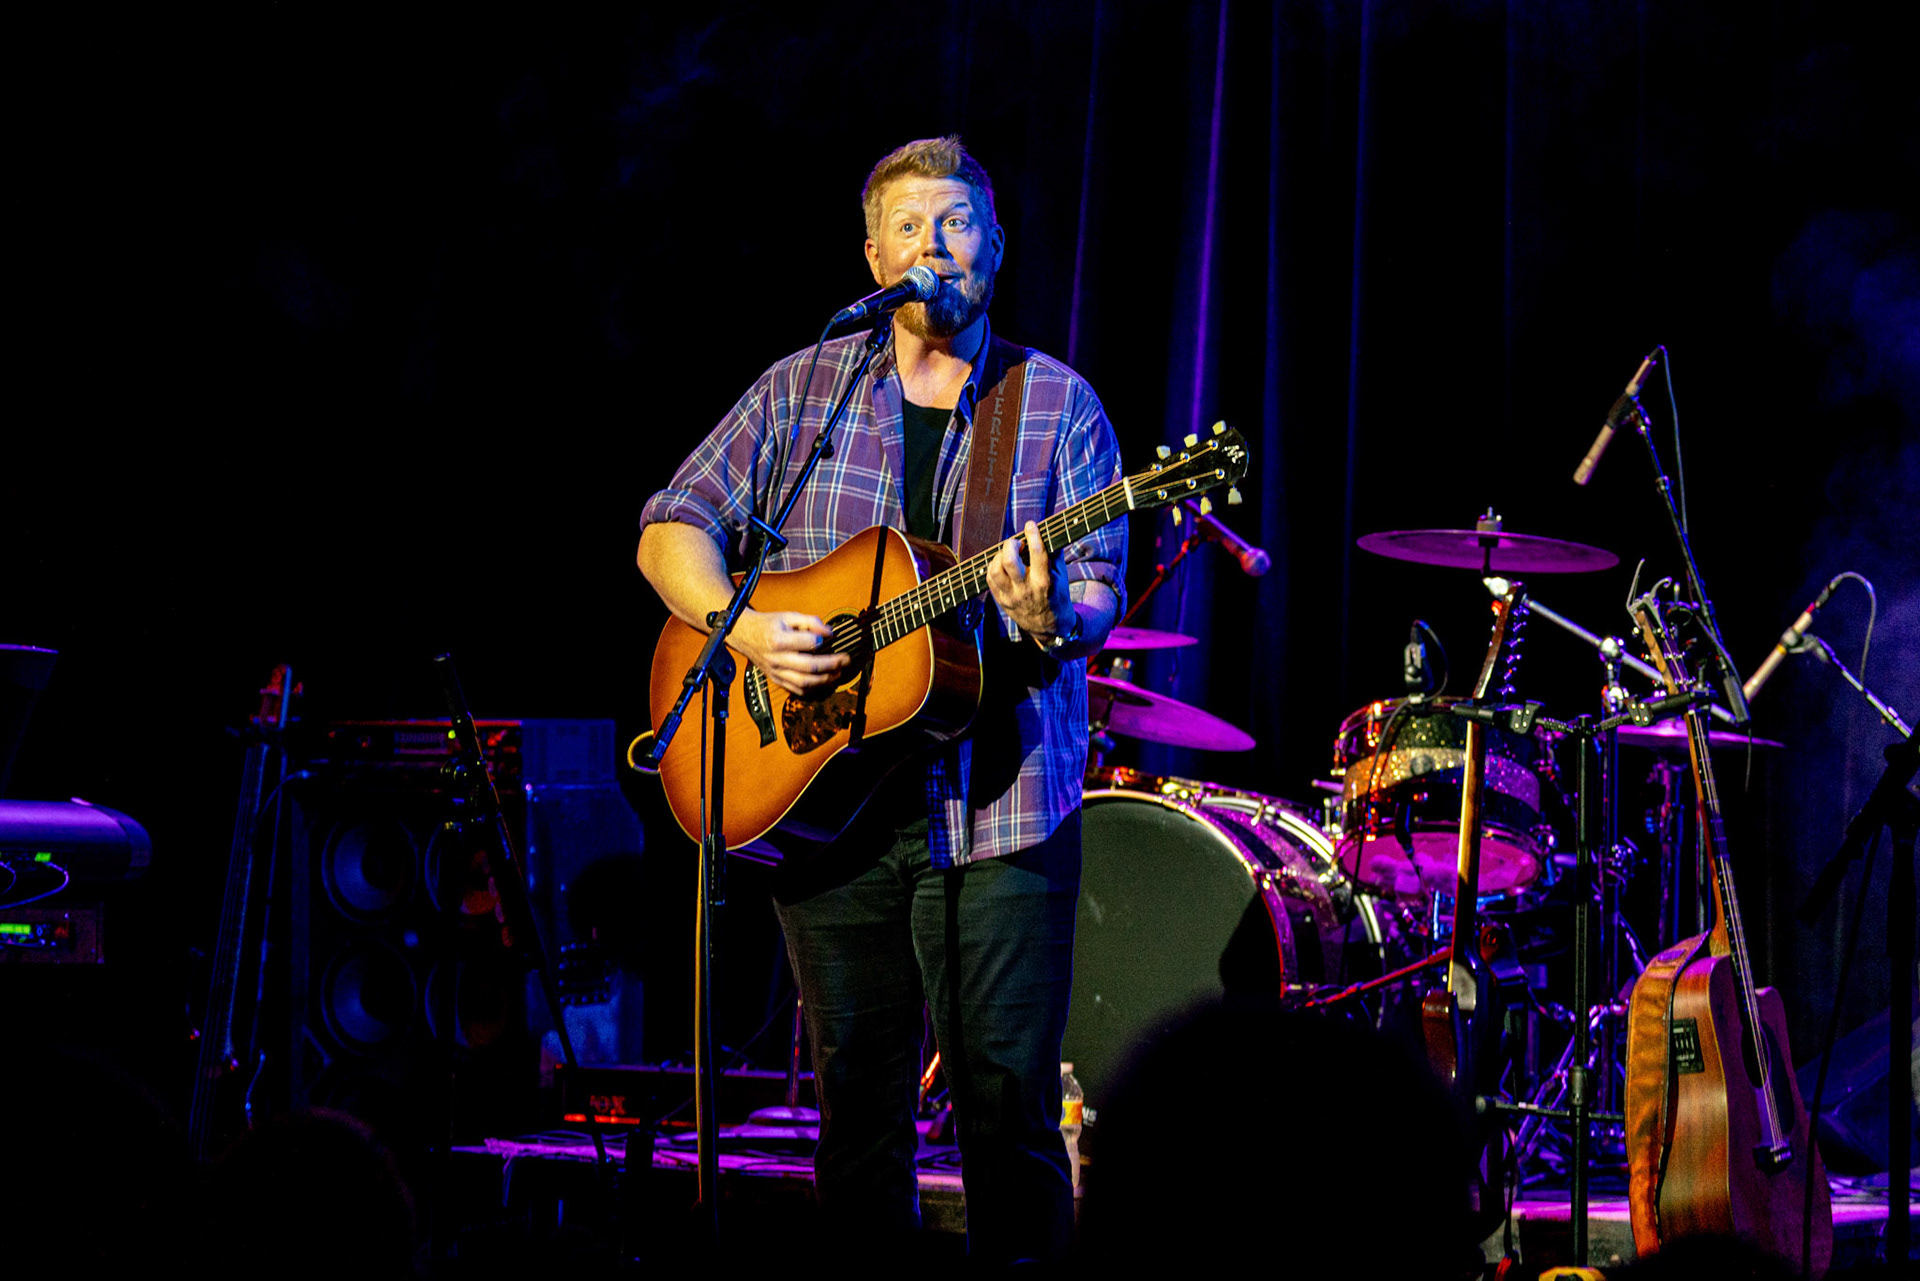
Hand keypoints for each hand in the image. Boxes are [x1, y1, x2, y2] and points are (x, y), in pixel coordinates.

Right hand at [729, 609, 848, 695]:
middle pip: (809, 667)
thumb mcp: (789, 616)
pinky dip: (813, 688)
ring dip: (825, 679)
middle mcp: (776, 659)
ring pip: (804, 682)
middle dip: (831, 664)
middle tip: (845, 659)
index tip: (831, 637)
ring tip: (838, 672)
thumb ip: (811, 622)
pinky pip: (797, 689)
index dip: (822, 640)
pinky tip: (824, 680)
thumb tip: (829, 632)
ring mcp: (776, 672)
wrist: (745, 635)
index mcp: (778, 640)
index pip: (808, 643)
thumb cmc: (769, 625)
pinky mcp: (776, 680)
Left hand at [984, 520, 1072, 640]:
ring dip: (999, 555)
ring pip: (995, 569)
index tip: (1030, 525)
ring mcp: (1011, 596)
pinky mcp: (1001, 601)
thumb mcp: (1062, 575)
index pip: (1038, 553)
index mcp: (1045, 581)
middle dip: (1011, 544)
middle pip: (1009, 561)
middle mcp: (1026, 589)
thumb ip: (1055, 553)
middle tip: (1017, 543)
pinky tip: (1002, 564)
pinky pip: (990, 578)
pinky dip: (994, 566)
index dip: (1033, 535)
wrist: (1048, 626)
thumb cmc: (1057, 594)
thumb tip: (1049, 529)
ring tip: (1008, 553)